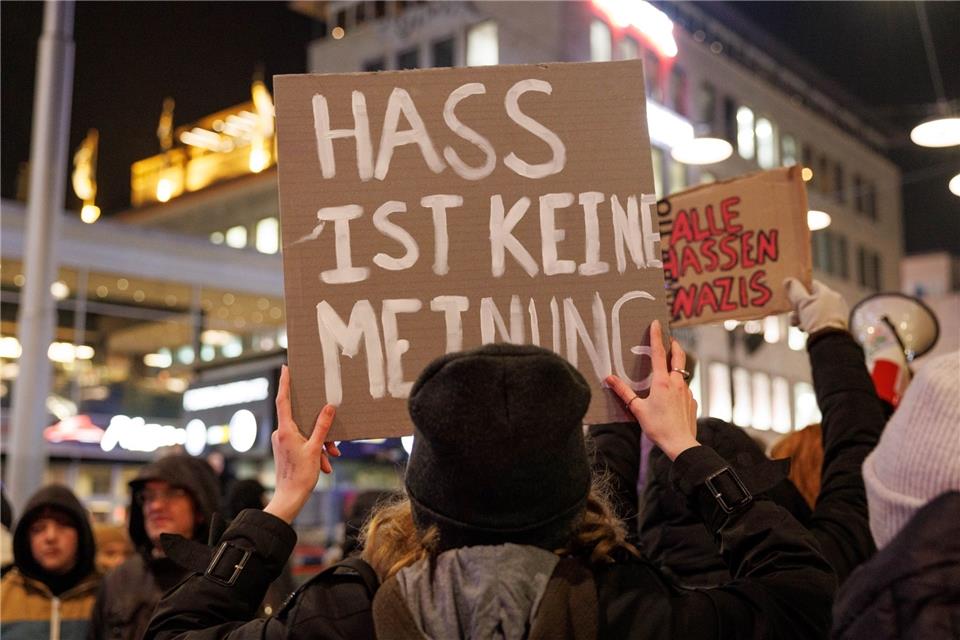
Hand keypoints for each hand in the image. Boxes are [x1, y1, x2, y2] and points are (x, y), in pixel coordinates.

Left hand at [264, 365, 340, 523]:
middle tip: (332, 437)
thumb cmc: (300, 475)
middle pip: (302, 419)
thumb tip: (328, 408)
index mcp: (285, 430)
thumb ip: (322, 427)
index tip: (286, 368)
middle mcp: (281, 433)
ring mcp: (283, 441)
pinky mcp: (287, 449)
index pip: (283, 401)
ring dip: (321, 443)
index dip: (285, 383)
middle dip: (320, 427)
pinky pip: (305, 442)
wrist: (290, 498)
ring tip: (330, 457)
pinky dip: (316, 449)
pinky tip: (325, 463)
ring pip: (306, 433)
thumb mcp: (315, 449)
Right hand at [605, 320, 698, 460]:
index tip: (656, 323)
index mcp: (662, 382)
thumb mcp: (637, 409)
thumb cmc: (658, 427)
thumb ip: (623, 392)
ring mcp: (687, 392)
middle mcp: (677, 383)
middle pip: (678, 357)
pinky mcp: (692, 401)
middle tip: (670, 339)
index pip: (658, 353)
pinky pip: (685, 389)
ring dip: (675, 367)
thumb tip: (609, 378)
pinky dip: (678, 387)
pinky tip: (672, 397)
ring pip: (682, 374)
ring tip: (667, 370)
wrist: (681, 444)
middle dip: (674, 345)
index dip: (656, 336)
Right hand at [785, 277, 848, 333]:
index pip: (811, 284)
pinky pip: (819, 320)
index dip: (799, 288)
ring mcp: (836, 313)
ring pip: (814, 311)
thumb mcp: (802, 303)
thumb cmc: (816, 319)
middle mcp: (834, 300)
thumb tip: (788, 280)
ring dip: (802, 316)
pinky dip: (810, 323)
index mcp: (827, 292)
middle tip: (792, 313)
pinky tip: (804, 329)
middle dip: (798, 307)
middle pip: (811, 299)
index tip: (790, 295)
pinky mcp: (835, 324)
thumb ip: (794, 290)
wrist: (829, 340)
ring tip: (796, 324)